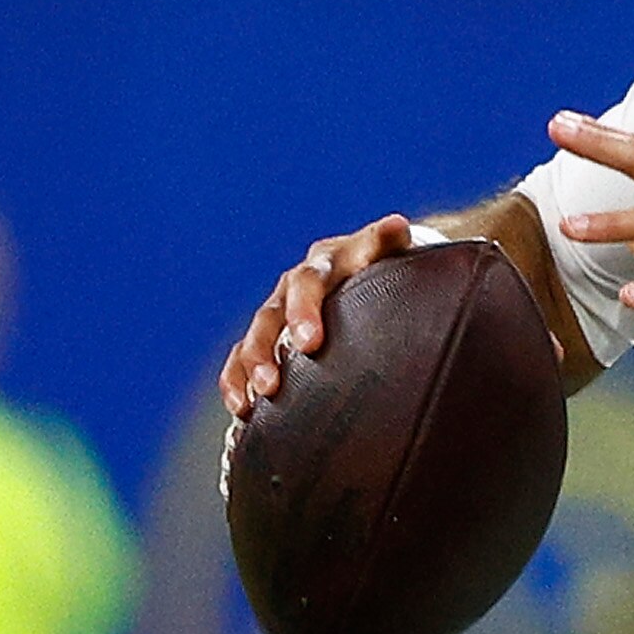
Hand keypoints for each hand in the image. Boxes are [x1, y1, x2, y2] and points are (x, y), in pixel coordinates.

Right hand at [219, 214, 413, 417]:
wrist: (378, 259)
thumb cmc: (391, 260)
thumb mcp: (392, 248)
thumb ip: (389, 241)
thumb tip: (396, 226)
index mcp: (328, 262)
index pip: (310, 282)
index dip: (304, 312)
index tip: (308, 344)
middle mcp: (297, 283)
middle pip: (273, 313)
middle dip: (269, 349)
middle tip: (274, 383)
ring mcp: (281, 307)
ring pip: (255, 336)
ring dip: (251, 368)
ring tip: (253, 400)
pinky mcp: (271, 332)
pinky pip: (242, 356)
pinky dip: (237, 380)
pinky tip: (241, 408)